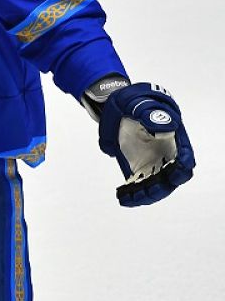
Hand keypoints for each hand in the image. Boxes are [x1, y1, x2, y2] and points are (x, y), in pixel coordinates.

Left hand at [98, 82, 194, 206]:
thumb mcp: (137, 102)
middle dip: (161, 187)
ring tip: (127, 199)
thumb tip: (166, 125)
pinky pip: (138, 184)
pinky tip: (123, 198)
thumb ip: (149, 113)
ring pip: (155, 185)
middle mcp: (166, 153)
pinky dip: (133, 194)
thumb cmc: (131, 101)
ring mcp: (152, 161)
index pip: (184, 156)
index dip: (183, 166)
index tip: (177, 173)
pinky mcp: (138, 167)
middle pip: (171, 177)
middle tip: (145, 193)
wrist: (115, 105)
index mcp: (172, 137)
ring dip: (145, 195)